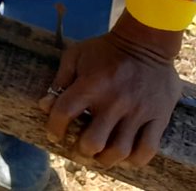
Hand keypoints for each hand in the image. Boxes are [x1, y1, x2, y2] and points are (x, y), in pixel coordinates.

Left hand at [39, 12, 180, 167]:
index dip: (54, 128)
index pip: (64, 113)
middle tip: (80, 150)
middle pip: (93, 141)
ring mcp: (138, 111)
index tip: (54, 134)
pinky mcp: (158, 117)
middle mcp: (114, 101)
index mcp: (90, 84)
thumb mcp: (76, 55)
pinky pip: (147, 148)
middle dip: (82, 151)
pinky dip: (134, 159)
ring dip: (106, 159)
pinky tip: (125, 157)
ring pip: (120, 150)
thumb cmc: (105, 49)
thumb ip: (60, 80)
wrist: (146, 42)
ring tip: (100, 156)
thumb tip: (45, 105)